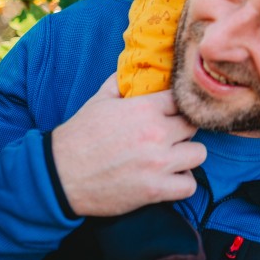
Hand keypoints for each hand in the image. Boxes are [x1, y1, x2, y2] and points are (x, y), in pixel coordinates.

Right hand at [51, 74, 206, 217]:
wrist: (61, 174)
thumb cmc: (80, 135)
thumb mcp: (100, 99)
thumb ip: (122, 82)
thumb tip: (132, 69)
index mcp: (145, 108)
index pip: (182, 100)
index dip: (178, 106)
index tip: (172, 113)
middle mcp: (157, 133)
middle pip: (194, 125)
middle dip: (184, 130)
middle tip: (173, 136)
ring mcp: (158, 163)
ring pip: (199, 153)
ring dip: (188, 156)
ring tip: (174, 157)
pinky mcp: (155, 190)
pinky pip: (189, 185)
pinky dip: (182, 183)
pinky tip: (170, 178)